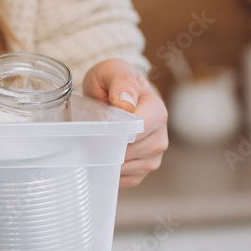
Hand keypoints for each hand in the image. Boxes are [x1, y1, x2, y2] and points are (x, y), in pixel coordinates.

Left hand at [83, 59, 167, 187]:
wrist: (114, 96)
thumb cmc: (113, 82)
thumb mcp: (113, 70)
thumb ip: (121, 81)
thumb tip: (126, 103)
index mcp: (156, 112)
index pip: (137, 131)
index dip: (113, 134)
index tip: (96, 130)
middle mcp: (160, 137)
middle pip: (127, 153)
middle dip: (105, 147)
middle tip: (90, 135)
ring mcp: (153, 156)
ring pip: (123, 168)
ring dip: (105, 160)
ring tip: (97, 143)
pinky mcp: (143, 171)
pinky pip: (123, 179)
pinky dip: (108, 171)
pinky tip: (104, 156)